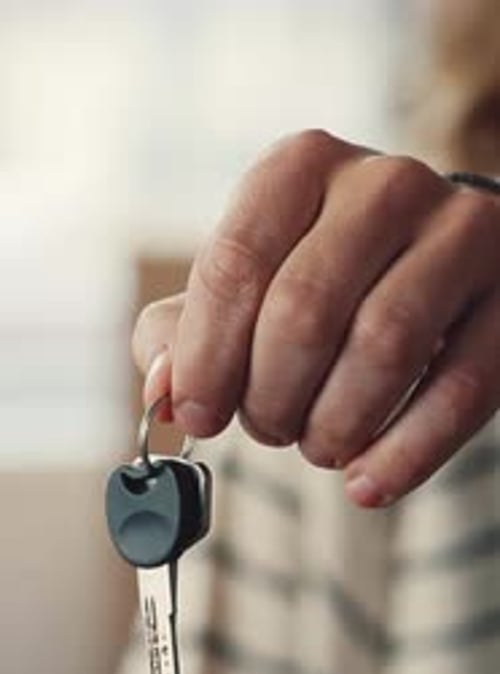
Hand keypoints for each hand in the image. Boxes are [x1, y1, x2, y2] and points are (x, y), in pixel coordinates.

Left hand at [133, 130, 499, 507]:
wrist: (436, 269)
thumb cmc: (322, 282)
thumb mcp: (247, 288)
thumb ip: (184, 333)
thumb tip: (161, 394)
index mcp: (302, 167)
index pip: (236, 263)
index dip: (206, 358)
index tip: (197, 416)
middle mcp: (384, 185)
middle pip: (305, 310)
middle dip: (271, 396)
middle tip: (270, 429)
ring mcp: (460, 232)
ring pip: (384, 346)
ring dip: (333, 425)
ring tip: (319, 445)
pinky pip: (458, 390)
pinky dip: (404, 453)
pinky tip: (367, 484)